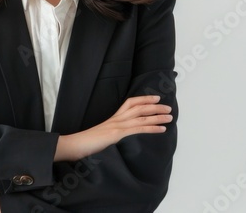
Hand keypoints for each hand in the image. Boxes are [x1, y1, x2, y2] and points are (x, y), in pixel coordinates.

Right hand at [54, 95, 172, 161]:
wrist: (75, 145)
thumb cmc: (87, 143)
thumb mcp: (102, 136)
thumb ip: (112, 133)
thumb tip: (121, 137)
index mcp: (113, 118)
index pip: (130, 103)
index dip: (144, 99)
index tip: (156, 99)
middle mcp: (116, 118)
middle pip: (139, 107)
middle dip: (155, 107)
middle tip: (168, 107)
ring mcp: (117, 125)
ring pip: (141, 117)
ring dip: (157, 116)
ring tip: (170, 117)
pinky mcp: (117, 134)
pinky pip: (138, 129)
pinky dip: (151, 128)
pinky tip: (161, 129)